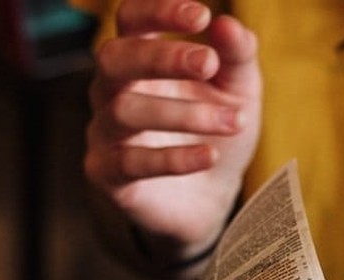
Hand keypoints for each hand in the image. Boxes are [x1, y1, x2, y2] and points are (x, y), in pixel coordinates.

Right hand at [84, 0, 261, 259]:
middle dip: (161, 57)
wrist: (210, 197)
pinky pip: (131, 163)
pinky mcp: (108, 174)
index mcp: (140, 57)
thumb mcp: (238, 90)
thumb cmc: (216, 129)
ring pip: (124, 112)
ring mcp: (105, 132)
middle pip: (114, 58)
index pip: (132, 19)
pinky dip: (173, 159)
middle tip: (207, 63)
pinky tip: (210, 155)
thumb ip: (237, 55)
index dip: (158, 11)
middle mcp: (112, 89)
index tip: (201, 16)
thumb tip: (228, 24)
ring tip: (231, 121)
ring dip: (182, 113)